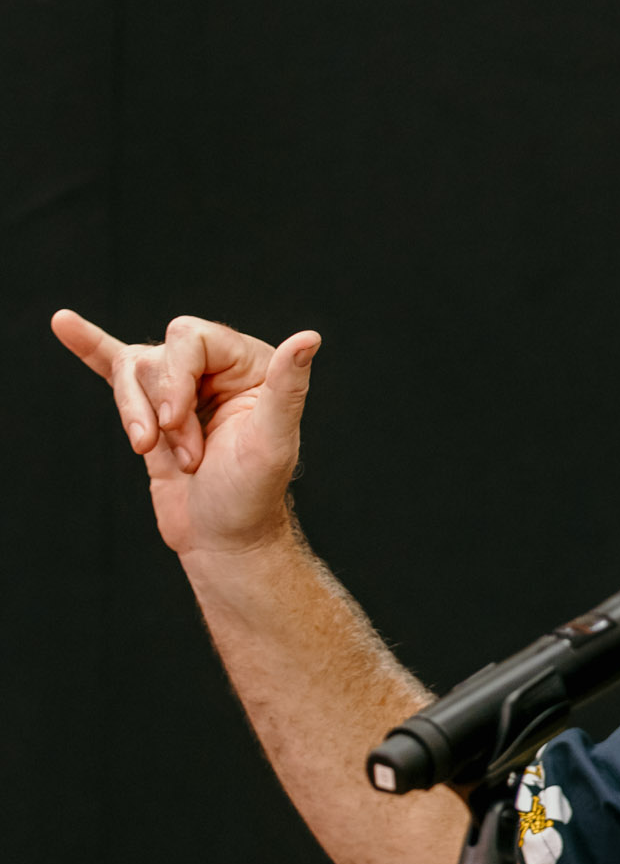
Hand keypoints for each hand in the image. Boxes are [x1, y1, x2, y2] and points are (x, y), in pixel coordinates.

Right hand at [51, 309, 320, 560]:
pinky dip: (88, 346)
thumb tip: (309, 338)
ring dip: (137, 417)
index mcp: (252, 364)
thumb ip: (288, 388)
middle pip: (159, 354)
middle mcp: (217, 367)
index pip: (193, 338)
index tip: (175, 424)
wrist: (222, 540)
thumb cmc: (251, 497)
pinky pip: (113, 366)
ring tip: (155, 453)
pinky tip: (64, 323)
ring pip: (132, 372)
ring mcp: (180, 386)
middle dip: (160, 404)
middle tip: (185, 453)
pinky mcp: (149, 407)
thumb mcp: (271, 442)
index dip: (175, 378)